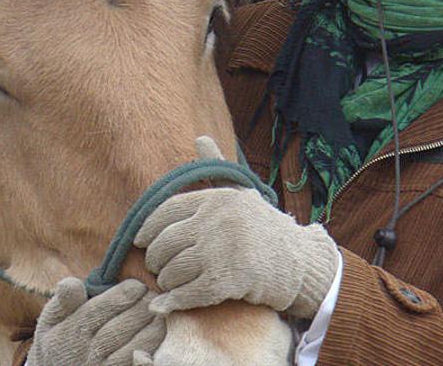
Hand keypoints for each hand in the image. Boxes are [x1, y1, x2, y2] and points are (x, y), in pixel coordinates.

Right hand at [26, 277, 163, 365]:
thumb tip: (71, 282)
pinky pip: (136, 364)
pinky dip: (151, 349)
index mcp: (70, 333)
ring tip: (159, 312)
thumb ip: (63, 301)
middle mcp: (87, 353)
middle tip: (153, 296)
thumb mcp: (51, 321)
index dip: (124, 295)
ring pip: (133, 347)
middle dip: (141, 309)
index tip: (138, 286)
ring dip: (151, 328)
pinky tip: (158, 333)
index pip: (100, 310)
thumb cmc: (58, 343)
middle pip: (120, 328)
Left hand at [134, 182, 337, 319]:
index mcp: (217, 199)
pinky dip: (171, 302)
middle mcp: (217, 220)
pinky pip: (185, 294)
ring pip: (172, 271)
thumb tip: (200, 138)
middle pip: (164, 243)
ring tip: (169, 284)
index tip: (141, 241)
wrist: (300, 262)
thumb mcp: (242, 193)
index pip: (165, 211)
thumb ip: (217, 169)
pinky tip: (165, 305)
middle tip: (158, 267)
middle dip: (155, 260)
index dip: (147, 229)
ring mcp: (221, 250)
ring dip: (166, 283)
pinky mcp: (227, 280)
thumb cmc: (265, 227)